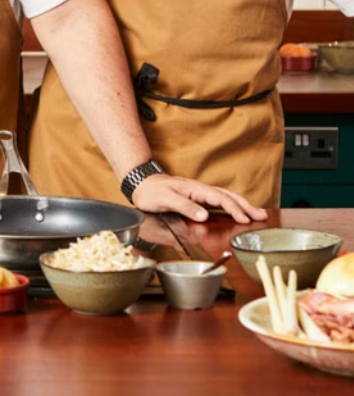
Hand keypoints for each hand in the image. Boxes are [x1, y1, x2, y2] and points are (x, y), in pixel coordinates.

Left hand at [132, 174, 268, 223]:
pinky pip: (218, 201)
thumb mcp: (166, 199)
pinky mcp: (196, 198)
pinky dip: (231, 206)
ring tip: (256, 214)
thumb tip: (204, 216)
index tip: (245, 219)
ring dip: (241, 205)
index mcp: (195, 189)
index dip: (234, 209)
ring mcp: (199, 194)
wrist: (141, 184)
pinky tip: (236, 212)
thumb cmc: (151, 191)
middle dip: (245, 205)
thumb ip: (185, 207)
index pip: (219, 198)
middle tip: (262, 216)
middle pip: (227, 196)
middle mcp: (199, 190)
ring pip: (225, 197)